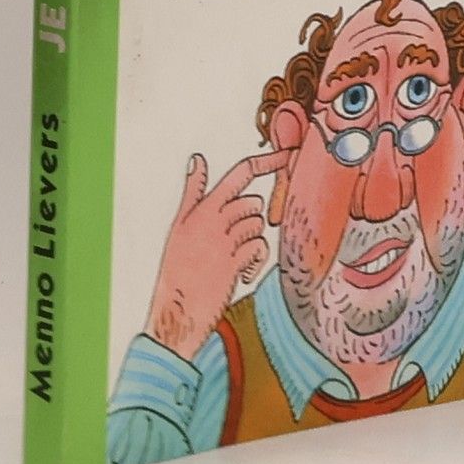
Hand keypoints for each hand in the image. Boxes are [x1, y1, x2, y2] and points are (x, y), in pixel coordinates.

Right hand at [143, 146, 292, 359]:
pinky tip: (242, 272)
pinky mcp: (233, 263)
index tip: (289, 154)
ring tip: (233, 258)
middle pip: (252, 202)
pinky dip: (255, 261)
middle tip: (235, 240)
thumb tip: (198, 159)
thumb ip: (193, 192)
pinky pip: (259, 248)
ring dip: (252, 241)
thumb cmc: (177, 268)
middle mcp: (213, 220)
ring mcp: (224, 241)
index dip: (268, 161)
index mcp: (201, 208)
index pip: (240, 173)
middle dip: (251, 218)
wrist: (175, 310)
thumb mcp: (179, 225)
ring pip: (258, 225)